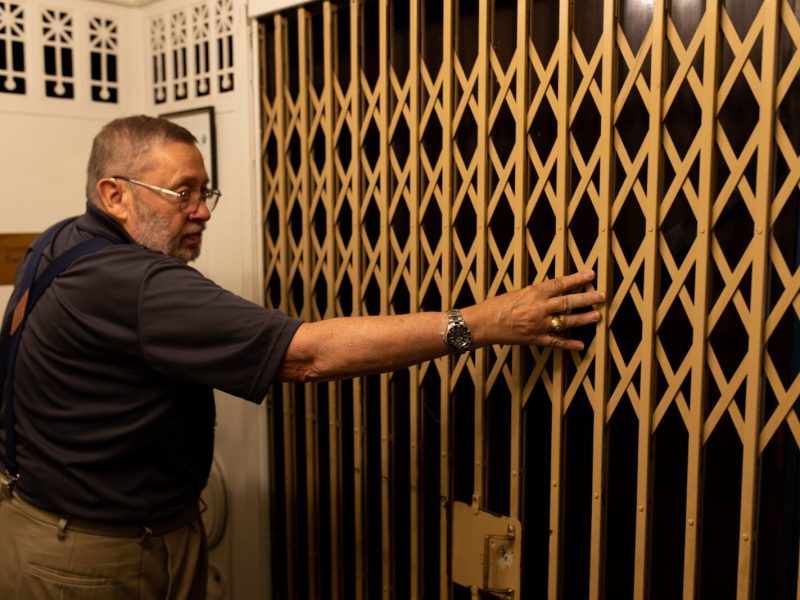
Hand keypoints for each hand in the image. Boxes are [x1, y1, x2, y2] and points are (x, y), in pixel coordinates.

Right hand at [462, 270, 605, 350]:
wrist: (483, 323)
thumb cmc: (497, 306)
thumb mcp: (518, 292)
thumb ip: (537, 293)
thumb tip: (554, 289)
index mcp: (535, 292)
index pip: (561, 283)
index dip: (578, 279)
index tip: (591, 274)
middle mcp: (540, 308)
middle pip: (569, 302)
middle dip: (588, 299)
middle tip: (602, 296)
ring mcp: (539, 324)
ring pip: (567, 321)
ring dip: (584, 318)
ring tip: (597, 316)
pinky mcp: (535, 339)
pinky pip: (556, 342)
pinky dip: (569, 344)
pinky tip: (580, 345)